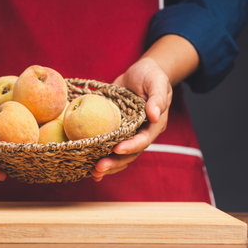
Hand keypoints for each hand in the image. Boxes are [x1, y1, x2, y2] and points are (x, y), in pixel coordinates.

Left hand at [91, 57, 172, 181]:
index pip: (143, 140)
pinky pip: (110, 149)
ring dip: (108, 166)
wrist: (140, 74)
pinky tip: (89, 169)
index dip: (131, 146)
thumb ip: (157, 98)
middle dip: (114, 162)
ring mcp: (128, 135)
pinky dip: (101, 158)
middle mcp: (142, 133)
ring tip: (93, 173)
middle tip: (98, 168)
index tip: (117, 149)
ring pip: (120, 156)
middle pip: (130, 154)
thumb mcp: (156, 82)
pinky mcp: (116, 132)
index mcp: (154, 125)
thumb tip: (154, 115)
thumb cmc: (151, 76)